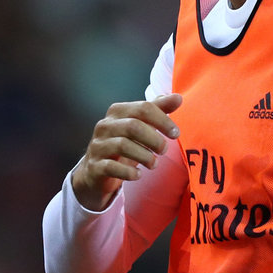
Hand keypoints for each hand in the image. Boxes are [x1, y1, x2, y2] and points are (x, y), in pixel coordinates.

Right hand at [72, 94, 182, 210]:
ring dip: (144, 156)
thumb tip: (178, 98)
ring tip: (154, 164)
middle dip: (154, 139)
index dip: (163, 120)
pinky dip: (128, 172)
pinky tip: (138, 174)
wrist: (98, 172)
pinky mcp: (94, 166)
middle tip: (163, 150)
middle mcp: (105, 126)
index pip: (143, 108)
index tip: (175, 133)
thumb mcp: (142, 126)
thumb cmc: (125, 144)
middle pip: (133, 126)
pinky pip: (111, 167)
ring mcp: (97, 146)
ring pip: (123, 145)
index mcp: (117, 112)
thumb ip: (158, 111)